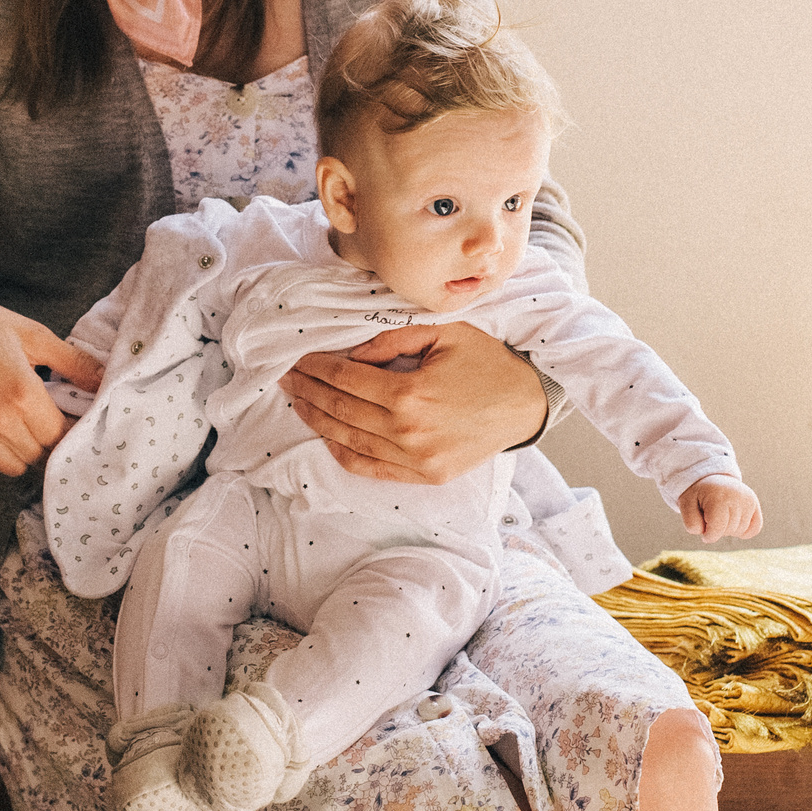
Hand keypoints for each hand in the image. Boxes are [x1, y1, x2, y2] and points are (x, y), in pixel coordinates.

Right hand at [0, 298, 104, 476]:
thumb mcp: (34, 336)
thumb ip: (74, 362)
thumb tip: (105, 379)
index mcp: (22, 393)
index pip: (58, 437)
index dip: (67, 431)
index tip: (66, 421)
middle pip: (37, 455)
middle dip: (44, 441)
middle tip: (41, 420)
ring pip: (11, 466)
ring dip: (20, 451)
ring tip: (17, 425)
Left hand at [284, 323, 545, 484]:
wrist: (525, 404)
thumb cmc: (486, 362)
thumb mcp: (442, 334)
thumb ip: (392, 341)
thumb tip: (353, 354)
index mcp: (410, 393)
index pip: (346, 379)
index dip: (316, 369)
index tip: (296, 359)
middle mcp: (407, 432)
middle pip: (340, 411)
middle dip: (308, 392)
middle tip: (286, 378)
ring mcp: (415, 460)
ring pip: (349, 441)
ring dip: (318, 420)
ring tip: (298, 402)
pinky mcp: (423, 476)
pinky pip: (370, 468)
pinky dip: (343, 452)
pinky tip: (327, 434)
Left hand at [679, 476, 762, 543]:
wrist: (710, 478)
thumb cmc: (697, 495)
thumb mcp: (686, 506)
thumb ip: (692, 523)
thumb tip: (708, 535)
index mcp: (718, 497)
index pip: (717, 529)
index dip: (709, 536)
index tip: (703, 531)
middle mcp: (736, 497)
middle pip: (729, 531)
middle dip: (718, 530)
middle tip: (711, 516)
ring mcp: (748, 499)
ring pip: (741, 531)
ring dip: (729, 529)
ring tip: (721, 514)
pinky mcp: (754, 503)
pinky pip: (755, 528)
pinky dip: (744, 530)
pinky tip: (734, 522)